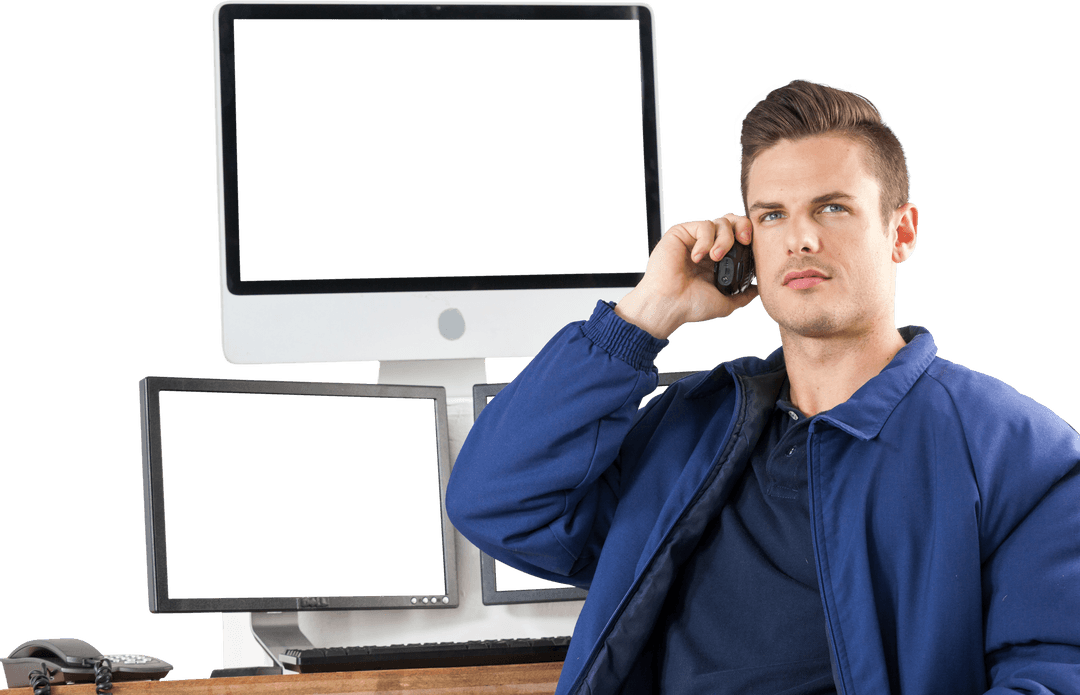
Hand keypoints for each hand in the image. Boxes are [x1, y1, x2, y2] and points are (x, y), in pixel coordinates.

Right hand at [614, 213, 757, 338]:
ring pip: (720, 222)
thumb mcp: (725, 303)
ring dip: (724, 239)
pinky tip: (698, 257)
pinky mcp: (681, 233)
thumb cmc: (690, 306)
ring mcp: (694, 239)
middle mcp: (707, 246)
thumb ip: (743, 295)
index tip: (751, 246)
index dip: (748, 236)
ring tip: (715, 258)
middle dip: (743, 226)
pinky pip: (703, 225)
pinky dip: (705, 240)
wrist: (669, 305)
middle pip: (732, 221)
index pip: (738, 236)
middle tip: (744, 240)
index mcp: (717, 259)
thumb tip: (758, 290)